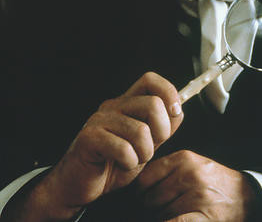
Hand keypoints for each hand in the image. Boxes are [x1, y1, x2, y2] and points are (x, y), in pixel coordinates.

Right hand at [30, 72, 183, 219]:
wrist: (80, 185)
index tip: (175, 113)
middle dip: (161, 132)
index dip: (169, 92)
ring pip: (141, 131)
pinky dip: (129, 163)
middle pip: (153, 104)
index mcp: (127, 103)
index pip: (150, 79)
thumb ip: (162, 127)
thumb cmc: (114, 163)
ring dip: (144, 153)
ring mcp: (99, 120)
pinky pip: (124, 149)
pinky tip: (120, 164)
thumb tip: (178, 111)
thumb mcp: (146, 144)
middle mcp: (113, 106)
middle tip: (149, 148)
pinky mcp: (89, 138)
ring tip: (133, 160)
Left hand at [136, 150, 261, 221]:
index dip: (141, 192)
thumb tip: (136, 185)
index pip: (145, 178)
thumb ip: (167, 169)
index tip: (143, 198)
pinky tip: (175, 219)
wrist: (247, 197)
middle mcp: (190, 174)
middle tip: (165, 208)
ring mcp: (198, 195)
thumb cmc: (213, 182)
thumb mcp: (193, 164)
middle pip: (151, 199)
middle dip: (153, 209)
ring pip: (161, 215)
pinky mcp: (204, 216)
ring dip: (164, 218)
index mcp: (184, 158)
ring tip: (180, 213)